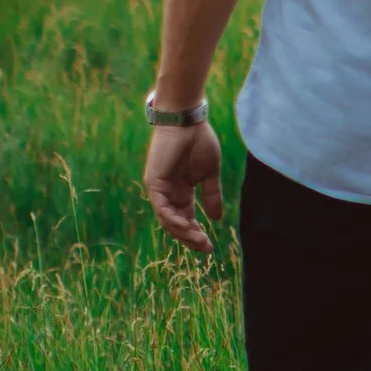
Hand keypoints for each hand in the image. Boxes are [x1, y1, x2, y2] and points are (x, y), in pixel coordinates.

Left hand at [144, 121, 224, 253]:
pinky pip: (161, 208)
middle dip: (190, 238)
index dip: (197, 233)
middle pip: (176, 224)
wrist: (187, 122)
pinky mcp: (153, 183)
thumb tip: (217, 219)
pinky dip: (172, 219)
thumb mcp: (209, 174)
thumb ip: (212, 195)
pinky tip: (187, 226)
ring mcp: (159, 189)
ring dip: (183, 233)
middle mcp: (168, 193)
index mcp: (181, 191)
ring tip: (199, 241)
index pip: (187, 219)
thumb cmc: (199, 142)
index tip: (210, 246)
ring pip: (167, 220)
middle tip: (206, 248)